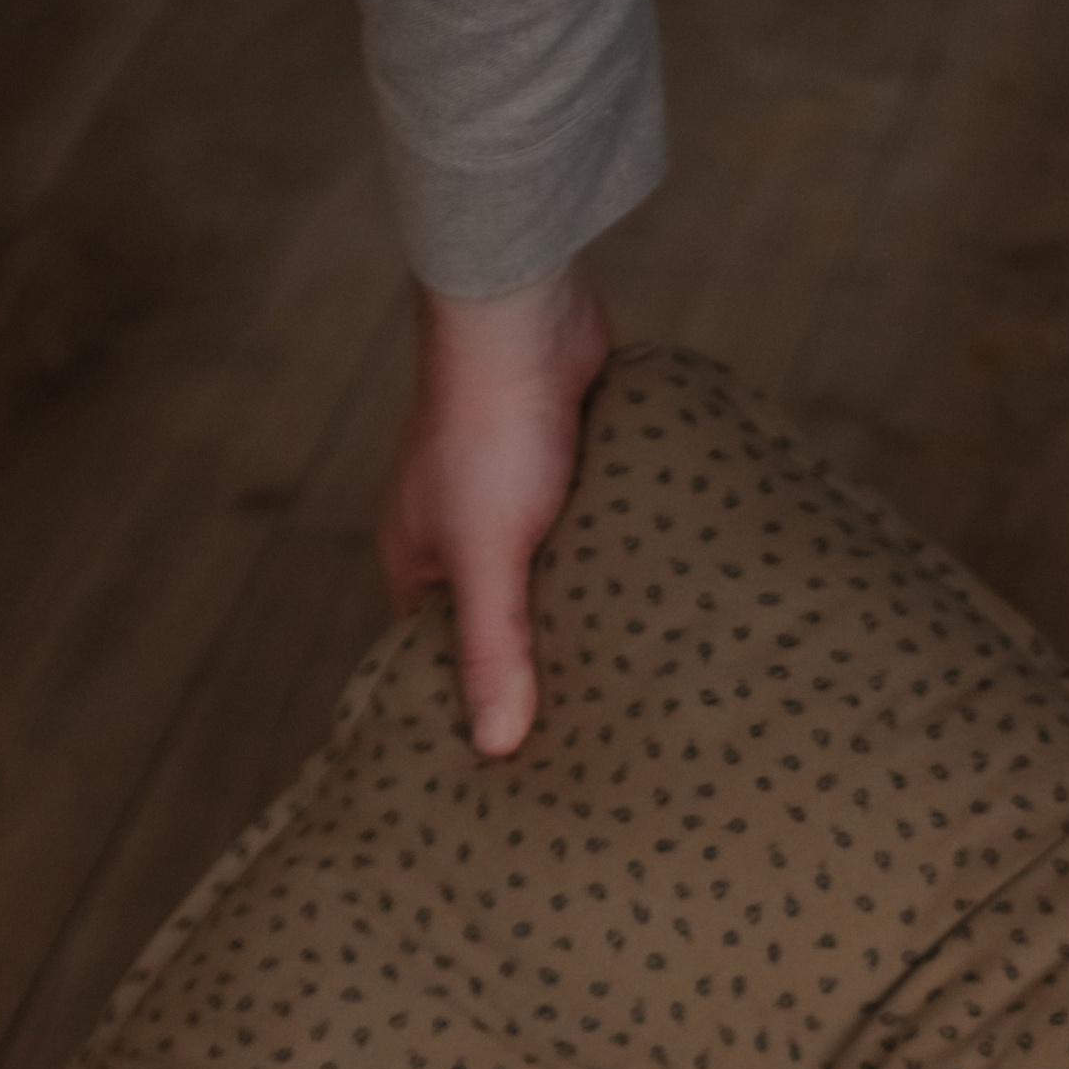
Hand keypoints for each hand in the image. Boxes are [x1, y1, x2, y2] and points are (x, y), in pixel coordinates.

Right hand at [380, 266, 611, 756]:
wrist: (526, 308)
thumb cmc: (491, 428)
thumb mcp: (487, 556)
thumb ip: (492, 647)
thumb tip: (497, 747)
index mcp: (417, 559)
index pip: (437, 655)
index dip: (473, 703)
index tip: (519, 761)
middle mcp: (459, 531)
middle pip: (499, 619)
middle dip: (539, 663)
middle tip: (591, 736)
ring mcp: (514, 496)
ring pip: (550, 575)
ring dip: (582, 609)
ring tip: (631, 682)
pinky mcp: (567, 464)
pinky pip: (588, 529)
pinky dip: (610, 557)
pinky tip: (651, 599)